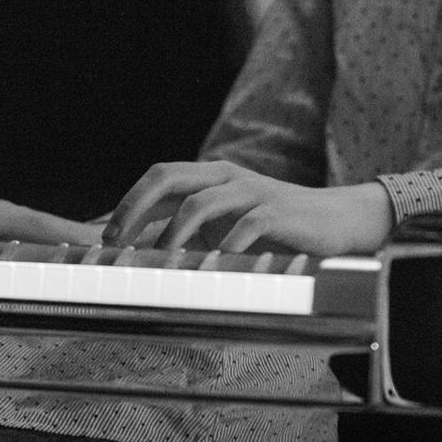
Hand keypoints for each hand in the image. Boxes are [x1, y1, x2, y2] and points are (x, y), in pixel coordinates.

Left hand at [102, 161, 393, 255]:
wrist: (336, 220)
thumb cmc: (273, 226)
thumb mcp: (226, 222)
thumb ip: (189, 228)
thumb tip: (137, 245)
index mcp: (211, 175)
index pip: (160, 175)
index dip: (129, 201)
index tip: (106, 234)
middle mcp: (227, 176)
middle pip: (170, 178)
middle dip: (137, 207)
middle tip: (117, 241)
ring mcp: (251, 192)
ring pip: (200, 202)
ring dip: (173, 233)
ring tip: (160, 260)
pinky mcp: (276, 213)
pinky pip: (244, 226)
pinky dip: (223, 246)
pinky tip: (211, 266)